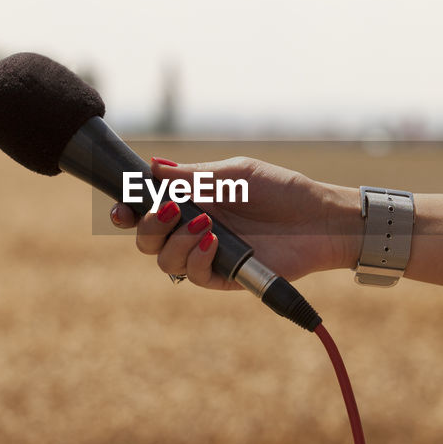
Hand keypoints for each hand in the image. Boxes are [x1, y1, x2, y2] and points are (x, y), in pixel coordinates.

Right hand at [108, 157, 358, 290]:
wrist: (320, 218)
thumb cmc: (281, 190)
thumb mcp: (235, 173)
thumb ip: (193, 176)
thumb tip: (153, 167)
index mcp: (191, 202)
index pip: (146, 210)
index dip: (127, 212)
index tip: (122, 208)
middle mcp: (192, 230)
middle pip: (146, 240)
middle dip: (148, 226)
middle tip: (170, 211)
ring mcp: (207, 254)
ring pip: (164, 261)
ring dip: (175, 242)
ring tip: (206, 225)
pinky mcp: (225, 276)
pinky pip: (194, 276)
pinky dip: (196, 258)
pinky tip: (214, 242)